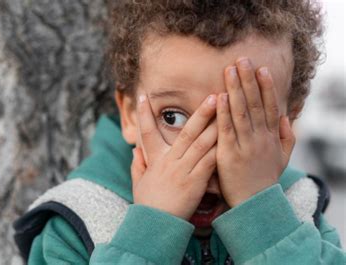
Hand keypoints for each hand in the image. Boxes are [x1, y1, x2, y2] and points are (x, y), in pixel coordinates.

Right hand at [130, 92, 217, 219]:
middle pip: (187, 132)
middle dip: (201, 113)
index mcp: (155, 160)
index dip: (144, 114)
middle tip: (213, 95)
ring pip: (202, 143)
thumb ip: (137, 165)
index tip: (143, 96)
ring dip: (216, 125)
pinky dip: (220, 148)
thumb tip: (135, 150)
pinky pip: (210, 161)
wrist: (156, 224)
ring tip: (228, 112)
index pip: (147, 132)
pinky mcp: (195, 181)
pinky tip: (232, 137)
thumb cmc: (148, 204)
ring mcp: (183, 170)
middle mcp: (170, 160)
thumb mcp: (138, 183)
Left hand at [216, 57, 295, 206]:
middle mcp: (260, 138)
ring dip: (235, 89)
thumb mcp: (283, 158)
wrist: (254, 204)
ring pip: (241, 112)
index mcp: (271, 137)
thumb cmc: (265, 180)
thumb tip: (287, 117)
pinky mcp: (229, 154)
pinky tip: (219, 97)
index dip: (266, 87)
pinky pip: (226, 129)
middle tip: (243, 59)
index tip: (262, 68)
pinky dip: (223, 112)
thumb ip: (287, 137)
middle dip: (248, 80)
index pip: (269, 106)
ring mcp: (245, 145)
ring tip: (230, 70)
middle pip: (255, 103)